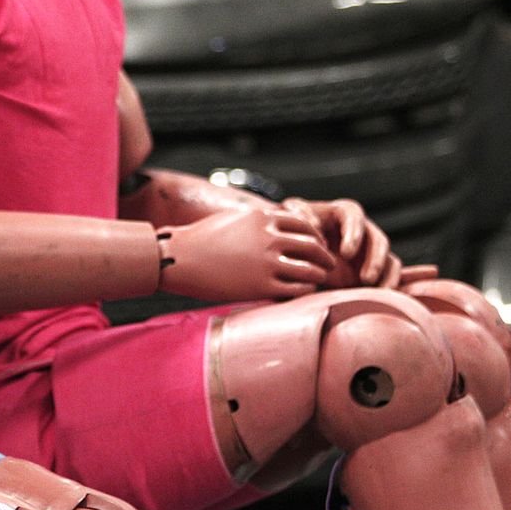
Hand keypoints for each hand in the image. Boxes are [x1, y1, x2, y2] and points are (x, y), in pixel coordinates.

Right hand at [157, 200, 336, 302]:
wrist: (180, 258)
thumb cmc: (203, 239)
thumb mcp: (235, 219)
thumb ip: (260, 222)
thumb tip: (278, 228)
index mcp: (264, 218)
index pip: (305, 224)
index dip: (316, 235)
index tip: (318, 244)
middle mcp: (269, 238)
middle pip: (313, 246)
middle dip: (325, 255)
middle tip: (329, 263)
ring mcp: (267, 262)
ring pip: (310, 268)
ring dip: (319, 274)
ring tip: (320, 279)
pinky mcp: (261, 285)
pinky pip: (297, 289)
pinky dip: (307, 290)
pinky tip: (305, 291)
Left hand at [283, 197, 394, 286]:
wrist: (295, 253)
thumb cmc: (294, 230)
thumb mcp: (292, 216)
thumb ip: (300, 213)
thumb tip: (314, 225)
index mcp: (343, 213)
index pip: (354, 216)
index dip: (353, 234)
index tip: (346, 254)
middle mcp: (362, 230)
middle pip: (378, 239)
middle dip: (375, 259)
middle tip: (365, 279)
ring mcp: (371, 250)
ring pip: (389, 258)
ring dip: (385, 274)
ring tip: (377, 292)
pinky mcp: (375, 268)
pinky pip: (391, 275)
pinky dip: (390, 284)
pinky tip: (382, 298)